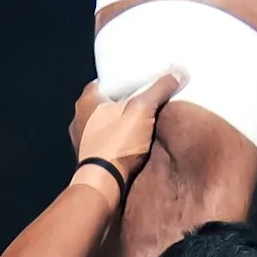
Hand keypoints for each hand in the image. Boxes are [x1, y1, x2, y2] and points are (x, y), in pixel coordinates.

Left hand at [70, 69, 180, 187]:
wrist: (102, 185)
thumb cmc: (117, 142)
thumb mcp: (143, 110)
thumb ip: (160, 89)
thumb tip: (178, 71)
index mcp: (87, 100)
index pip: (104, 81)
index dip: (122, 80)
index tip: (138, 81)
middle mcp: (78, 118)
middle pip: (104, 103)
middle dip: (122, 103)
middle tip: (142, 102)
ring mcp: (80, 140)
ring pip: (102, 124)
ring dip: (118, 124)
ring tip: (139, 124)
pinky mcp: (85, 159)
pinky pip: (102, 143)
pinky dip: (114, 141)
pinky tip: (129, 145)